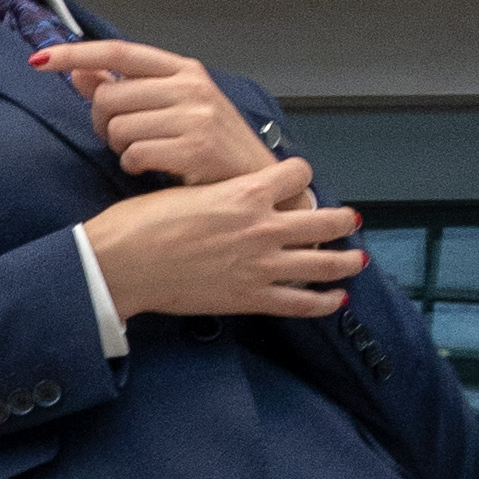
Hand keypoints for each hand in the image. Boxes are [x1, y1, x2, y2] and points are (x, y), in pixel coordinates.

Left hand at [35, 35, 267, 188]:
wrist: (260, 183)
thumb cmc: (211, 145)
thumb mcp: (173, 108)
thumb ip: (124, 89)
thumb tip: (79, 72)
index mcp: (183, 69)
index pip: (118, 51)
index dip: (75, 55)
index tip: (39, 59)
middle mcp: (191, 85)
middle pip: (108, 97)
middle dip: (103, 123)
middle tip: (124, 139)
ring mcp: (196, 114)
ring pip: (117, 128)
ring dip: (121, 148)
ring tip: (147, 153)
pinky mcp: (195, 147)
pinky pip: (133, 154)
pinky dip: (135, 165)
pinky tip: (156, 168)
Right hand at [85, 159, 365, 324]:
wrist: (122, 263)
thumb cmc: (141, 224)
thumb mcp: (185, 190)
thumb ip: (221, 194)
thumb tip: (231, 197)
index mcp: (246, 193)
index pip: (297, 175)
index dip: (301, 175)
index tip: (298, 181)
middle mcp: (264, 228)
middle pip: (324, 220)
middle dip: (341, 219)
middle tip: (348, 219)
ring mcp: (262, 266)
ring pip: (323, 263)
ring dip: (346, 261)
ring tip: (356, 260)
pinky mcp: (251, 298)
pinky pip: (301, 303)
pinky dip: (324, 303)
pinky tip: (336, 300)